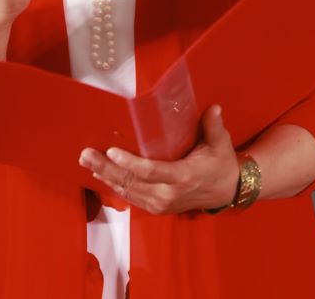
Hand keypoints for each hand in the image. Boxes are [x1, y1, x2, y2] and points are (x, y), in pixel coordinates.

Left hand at [78, 105, 239, 214]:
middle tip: (86, 154)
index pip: (151, 171)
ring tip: (87, 161)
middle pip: (132, 183)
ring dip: (106, 176)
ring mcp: (162, 203)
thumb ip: (213, 126)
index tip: (112, 151)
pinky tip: (100, 174)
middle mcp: (168, 194)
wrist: (227, 191)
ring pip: (128, 191)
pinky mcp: (157, 207)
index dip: (129, 163)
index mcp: (182, 177)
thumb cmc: (221, 164)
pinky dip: (115, 185)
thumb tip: (213, 108)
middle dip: (106, 168)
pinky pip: (132, 197)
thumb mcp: (220, 144)